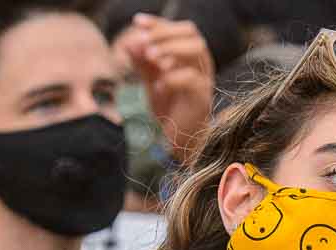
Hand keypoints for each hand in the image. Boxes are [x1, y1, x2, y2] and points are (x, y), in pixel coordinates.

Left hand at [115, 13, 214, 159]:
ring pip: (196, 50)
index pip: (180, 29)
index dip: (159, 23)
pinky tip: (158, 88)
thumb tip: (129, 42)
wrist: (178, 141)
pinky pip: (191, 79)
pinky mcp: (203, 99)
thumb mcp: (150, 80)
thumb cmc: (168, 109)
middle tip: (143, 42)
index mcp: (190, 57)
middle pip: (191, 34)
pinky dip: (171, 79)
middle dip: (164, 33)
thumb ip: (142, 62)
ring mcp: (205, 81)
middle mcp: (201, 66)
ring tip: (150, 58)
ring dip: (170, 49)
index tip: (137, 22)